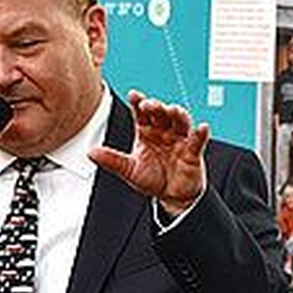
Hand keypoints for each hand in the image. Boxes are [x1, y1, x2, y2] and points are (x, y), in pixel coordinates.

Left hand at [89, 90, 207, 216]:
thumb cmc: (152, 179)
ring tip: (172, 110)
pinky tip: (201, 128)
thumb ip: (112, 160)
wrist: (172, 197)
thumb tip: (90, 152)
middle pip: (161, 113)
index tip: (134, 95)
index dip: (138, 103)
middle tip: (150, 105)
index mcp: (146, 132)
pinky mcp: (192, 151)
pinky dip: (200, 134)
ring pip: (180, 121)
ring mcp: (179, 139)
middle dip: (156, 107)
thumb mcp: (129, 170)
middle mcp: (163, 131)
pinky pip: (197, 140)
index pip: (141, 113)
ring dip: (177, 114)